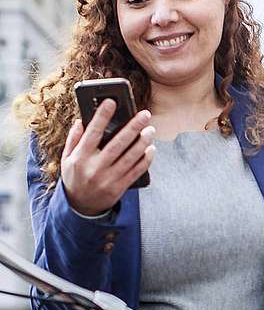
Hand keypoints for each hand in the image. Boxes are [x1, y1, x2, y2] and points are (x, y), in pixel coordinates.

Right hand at [61, 99, 155, 215]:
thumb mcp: (67, 159)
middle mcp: (94, 168)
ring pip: (130, 157)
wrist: (80, 207)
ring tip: (151, 129)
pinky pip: (136, 171)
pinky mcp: (119, 187)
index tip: (112, 102)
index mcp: (80, 158)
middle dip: (133, 127)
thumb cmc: (75, 177)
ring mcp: (108, 179)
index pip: (93, 133)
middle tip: (145, 114)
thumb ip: (74, 139)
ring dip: (143, 142)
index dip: (102, 116)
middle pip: (118, 144)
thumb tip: (81, 120)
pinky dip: (145, 159)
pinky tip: (151, 148)